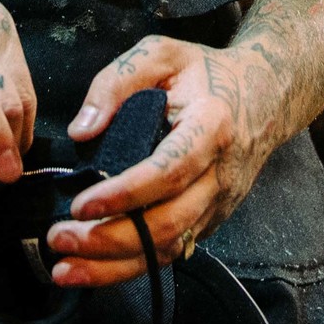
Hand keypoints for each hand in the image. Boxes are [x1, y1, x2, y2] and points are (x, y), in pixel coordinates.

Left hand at [42, 37, 277, 286]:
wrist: (264, 96)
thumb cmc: (206, 73)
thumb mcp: (161, 54)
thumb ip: (116, 82)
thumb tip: (81, 130)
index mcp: (212, 125)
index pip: (170, 171)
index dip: (125, 194)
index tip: (80, 206)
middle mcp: (220, 173)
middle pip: (169, 223)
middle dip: (109, 240)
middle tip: (59, 239)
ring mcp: (218, 202)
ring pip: (169, 248)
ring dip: (114, 265)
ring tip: (65, 268)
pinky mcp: (211, 219)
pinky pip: (172, 251)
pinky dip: (132, 266)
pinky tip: (94, 269)